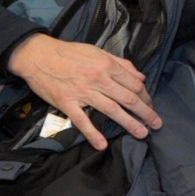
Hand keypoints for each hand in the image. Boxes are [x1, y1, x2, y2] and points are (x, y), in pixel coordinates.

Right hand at [7, 33, 160, 149]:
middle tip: (156, 124)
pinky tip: (102, 145)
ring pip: (112, 110)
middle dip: (145, 112)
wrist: (38, 55)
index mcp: (107, 65)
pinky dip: (93, 134)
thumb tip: (140, 77)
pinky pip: (82, 121)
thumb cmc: (69, 52)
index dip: (146, 97)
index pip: (134, 84)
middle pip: (128, 98)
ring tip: (142, 134)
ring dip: (129, 123)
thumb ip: (121, 63)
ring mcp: (83, 92)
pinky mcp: (67, 103)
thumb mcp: (98, 51)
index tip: (151, 106)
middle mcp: (99, 79)